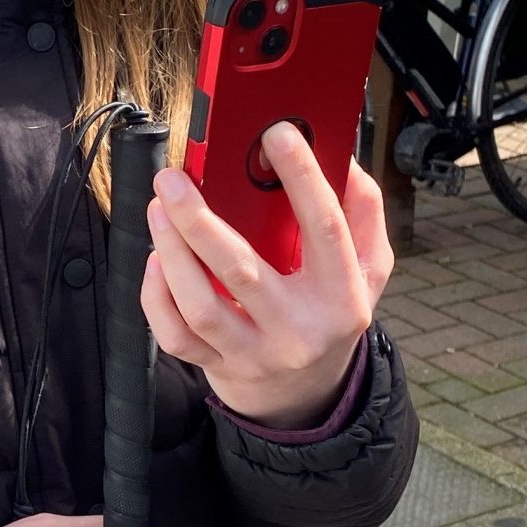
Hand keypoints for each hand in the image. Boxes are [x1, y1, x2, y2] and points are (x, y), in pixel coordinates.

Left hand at [143, 127, 393, 428]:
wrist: (308, 393)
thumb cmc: (332, 312)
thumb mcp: (370, 269)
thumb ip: (363, 212)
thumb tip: (342, 156)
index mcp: (342, 297)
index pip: (325, 229)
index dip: (303, 178)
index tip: (276, 133)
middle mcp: (298, 329)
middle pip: (242, 272)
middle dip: (200, 221)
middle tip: (173, 178)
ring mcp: (254, 353)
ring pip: (201, 307)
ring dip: (172, 252)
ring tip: (159, 208)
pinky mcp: (218, 367)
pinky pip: (176, 336)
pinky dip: (158, 296)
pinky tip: (156, 260)